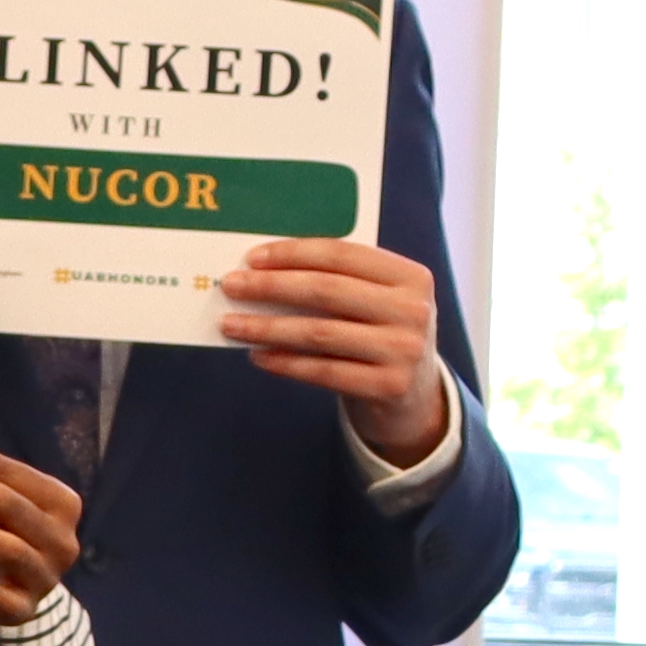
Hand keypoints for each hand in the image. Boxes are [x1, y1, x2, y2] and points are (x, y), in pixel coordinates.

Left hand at [217, 237, 452, 464]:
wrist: (414, 392)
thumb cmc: (379, 332)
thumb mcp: (376, 300)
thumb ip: (336, 280)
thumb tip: (260, 270)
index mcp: (411, 276)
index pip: (342, 255)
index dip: (293, 254)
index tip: (251, 258)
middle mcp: (413, 311)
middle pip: (326, 290)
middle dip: (271, 286)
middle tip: (231, 285)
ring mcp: (404, 350)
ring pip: (319, 333)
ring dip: (266, 327)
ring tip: (231, 324)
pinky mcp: (389, 386)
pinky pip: (323, 371)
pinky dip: (284, 362)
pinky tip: (257, 355)